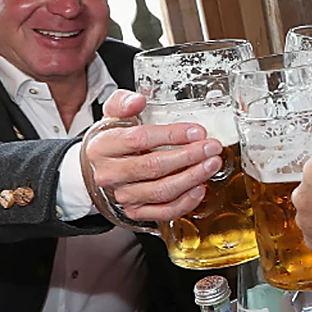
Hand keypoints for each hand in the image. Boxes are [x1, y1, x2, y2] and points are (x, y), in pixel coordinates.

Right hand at [81, 90, 223, 221]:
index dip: (172, 135)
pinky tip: (200, 188)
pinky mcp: (135, 212)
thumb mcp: (113, 116)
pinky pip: (163, 212)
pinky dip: (185, 202)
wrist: (100, 168)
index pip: (140, 139)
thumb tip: (138, 99)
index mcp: (103, 146)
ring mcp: (122, 195)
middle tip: (211, 148)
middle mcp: (110, 174)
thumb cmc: (113, 140)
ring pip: (162, 191)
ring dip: (192, 178)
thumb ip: (124, 103)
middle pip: (154, 166)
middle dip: (189, 156)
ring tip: (211, 164)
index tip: (197, 131)